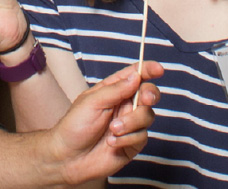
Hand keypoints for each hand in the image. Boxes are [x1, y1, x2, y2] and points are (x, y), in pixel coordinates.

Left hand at [44, 61, 160, 184]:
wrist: (68, 158)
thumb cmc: (74, 126)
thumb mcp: (92, 102)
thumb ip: (116, 89)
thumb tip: (137, 76)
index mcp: (114, 90)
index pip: (135, 75)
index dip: (148, 70)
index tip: (159, 69)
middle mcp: (124, 106)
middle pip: (148, 94)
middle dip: (149, 95)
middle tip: (144, 99)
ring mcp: (130, 125)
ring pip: (147, 116)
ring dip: (131, 122)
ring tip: (112, 130)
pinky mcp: (132, 144)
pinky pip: (141, 137)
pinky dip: (127, 139)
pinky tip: (111, 143)